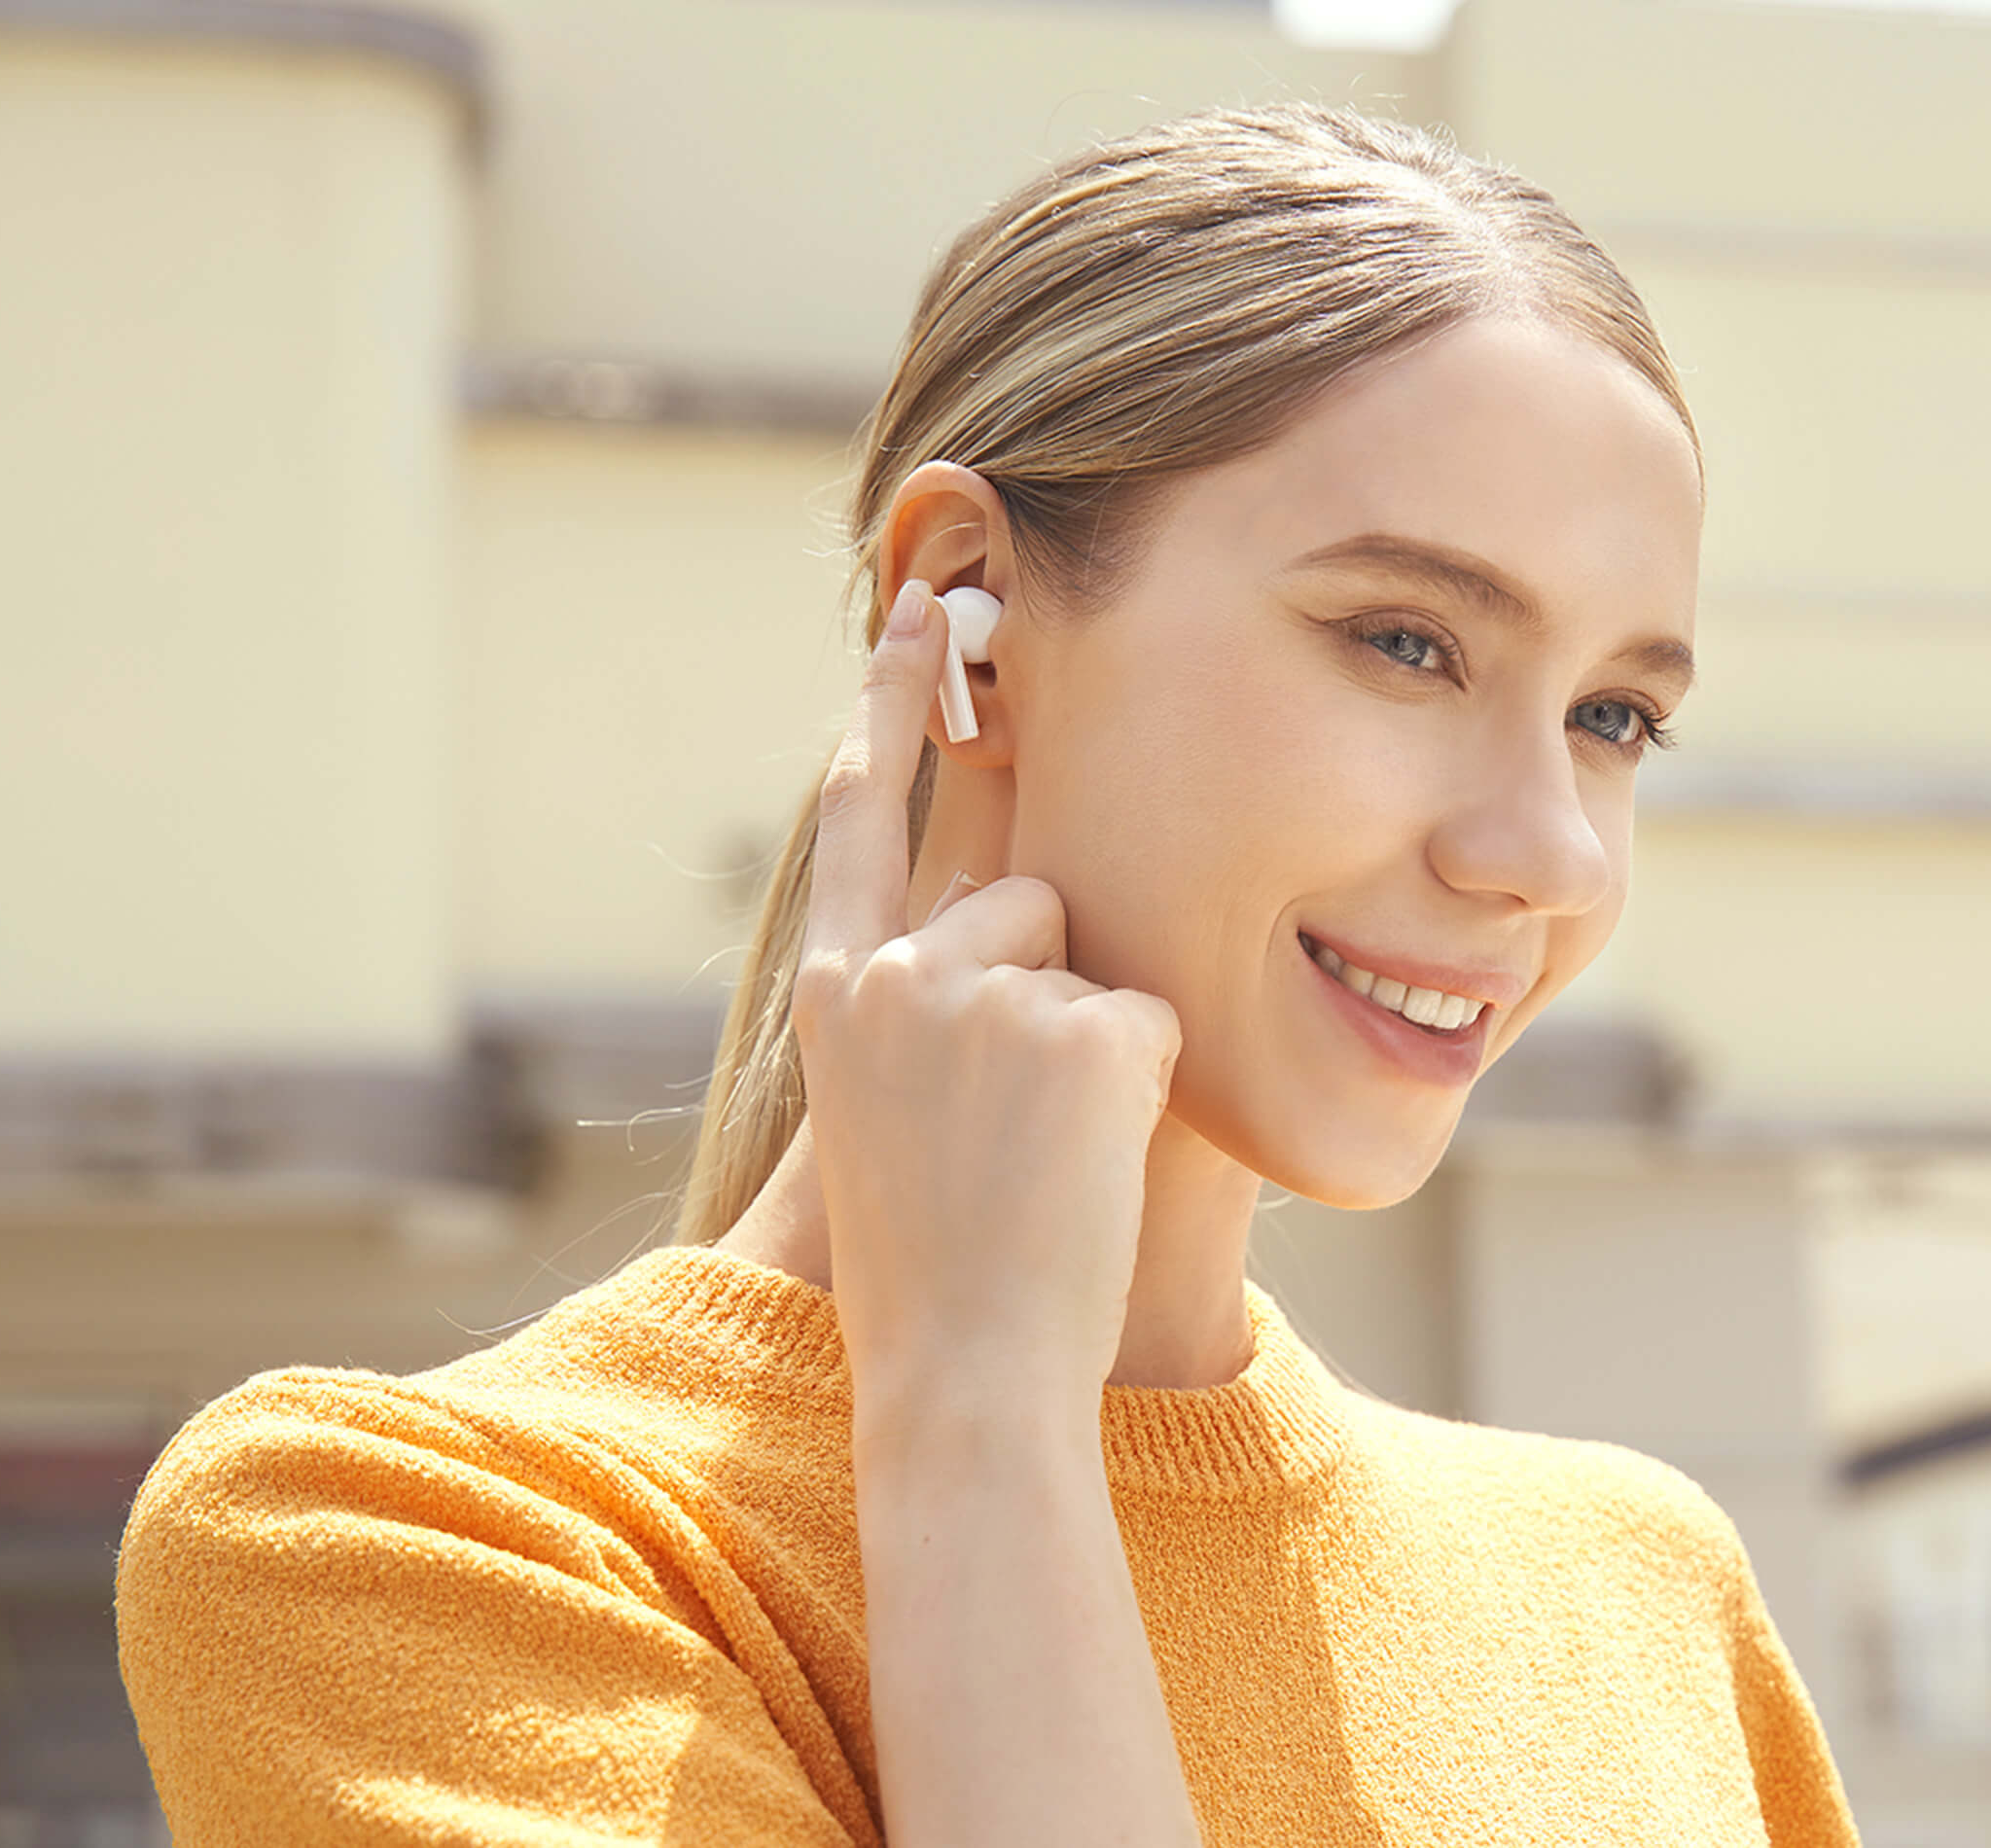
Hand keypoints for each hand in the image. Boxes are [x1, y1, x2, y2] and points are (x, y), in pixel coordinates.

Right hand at [790, 577, 1184, 1416]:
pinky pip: (1154, 1020)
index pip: (857, 819)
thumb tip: (1005, 919)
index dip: (888, 710)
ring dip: (1096, 1048)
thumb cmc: (939, 1265)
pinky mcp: (1082, 1029)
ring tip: (1043, 1159)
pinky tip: (1086, 1166)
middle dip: (1054, 984)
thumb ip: (921, 1005)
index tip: (915, 611)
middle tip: (1020, 1128)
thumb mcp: (888, 1113)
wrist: (963, 1373)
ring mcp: (985, 996)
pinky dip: (1144, 1092)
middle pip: (1027, 898)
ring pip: (1095, 961)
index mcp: (836, 995)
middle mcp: (895, 974)